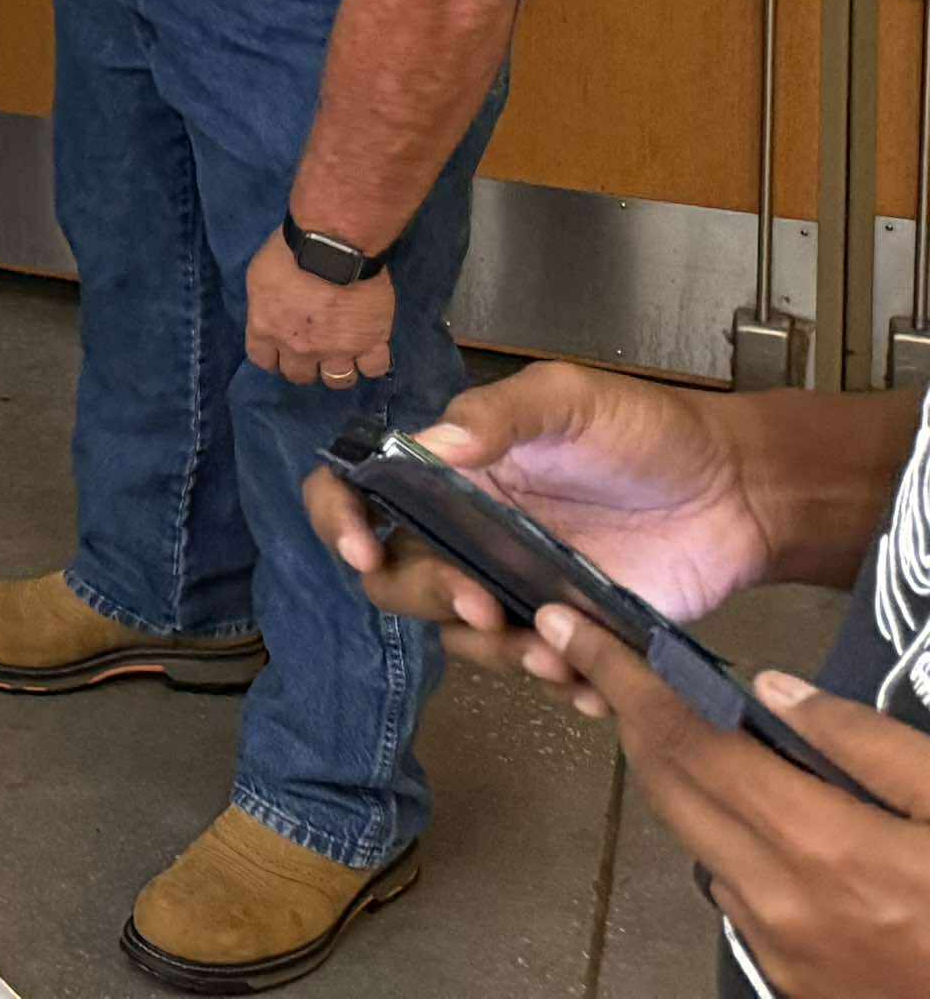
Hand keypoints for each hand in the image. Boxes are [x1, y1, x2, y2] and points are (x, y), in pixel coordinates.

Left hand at [244, 230, 393, 388]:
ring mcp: (336, 350)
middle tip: (314, 352)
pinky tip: (370, 351)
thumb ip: (264, 303)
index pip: (264, 360)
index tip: (282, 351)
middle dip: (305, 367)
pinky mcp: (370, 343)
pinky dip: (372, 363)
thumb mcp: (260, 275)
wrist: (334, 246)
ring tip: (344, 356)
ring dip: (339, 371)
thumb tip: (272, 311)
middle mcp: (299, 348)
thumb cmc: (290, 250)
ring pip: (338, 380)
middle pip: (300, 376)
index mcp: (267, 329)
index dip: (274, 358)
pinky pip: (374, 369)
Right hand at [301, 362, 772, 684]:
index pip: (359, 493)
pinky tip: (589, 678)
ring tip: (552, 653)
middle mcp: (469, 533)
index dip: (339, 521)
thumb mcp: (569, 399)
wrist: (740, 491)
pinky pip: (538, 669)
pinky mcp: (572, 631)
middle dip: (429, 598)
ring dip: (493, 653)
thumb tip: (426, 445)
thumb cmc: (648, 431)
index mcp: (452, 473)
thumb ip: (498, 416)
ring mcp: (518, 587)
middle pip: (399, 580)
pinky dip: (557, 682)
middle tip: (486, 604)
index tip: (361, 552)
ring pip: (462, 637)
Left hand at [539, 615, 929, 990]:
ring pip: (693, 840)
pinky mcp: (794, 983)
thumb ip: (865, 742)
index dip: (621, 676)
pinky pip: (733, 891)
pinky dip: (722, 835)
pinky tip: (752, 807)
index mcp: (826, 850)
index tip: (569, 626)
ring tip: (674, 718)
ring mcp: (783, 953)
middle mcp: (782, 905)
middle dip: (627, 716)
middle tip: (601, 657)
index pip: (687, 740)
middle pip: (668, 789)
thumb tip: (774, 690)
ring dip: (673, 777)